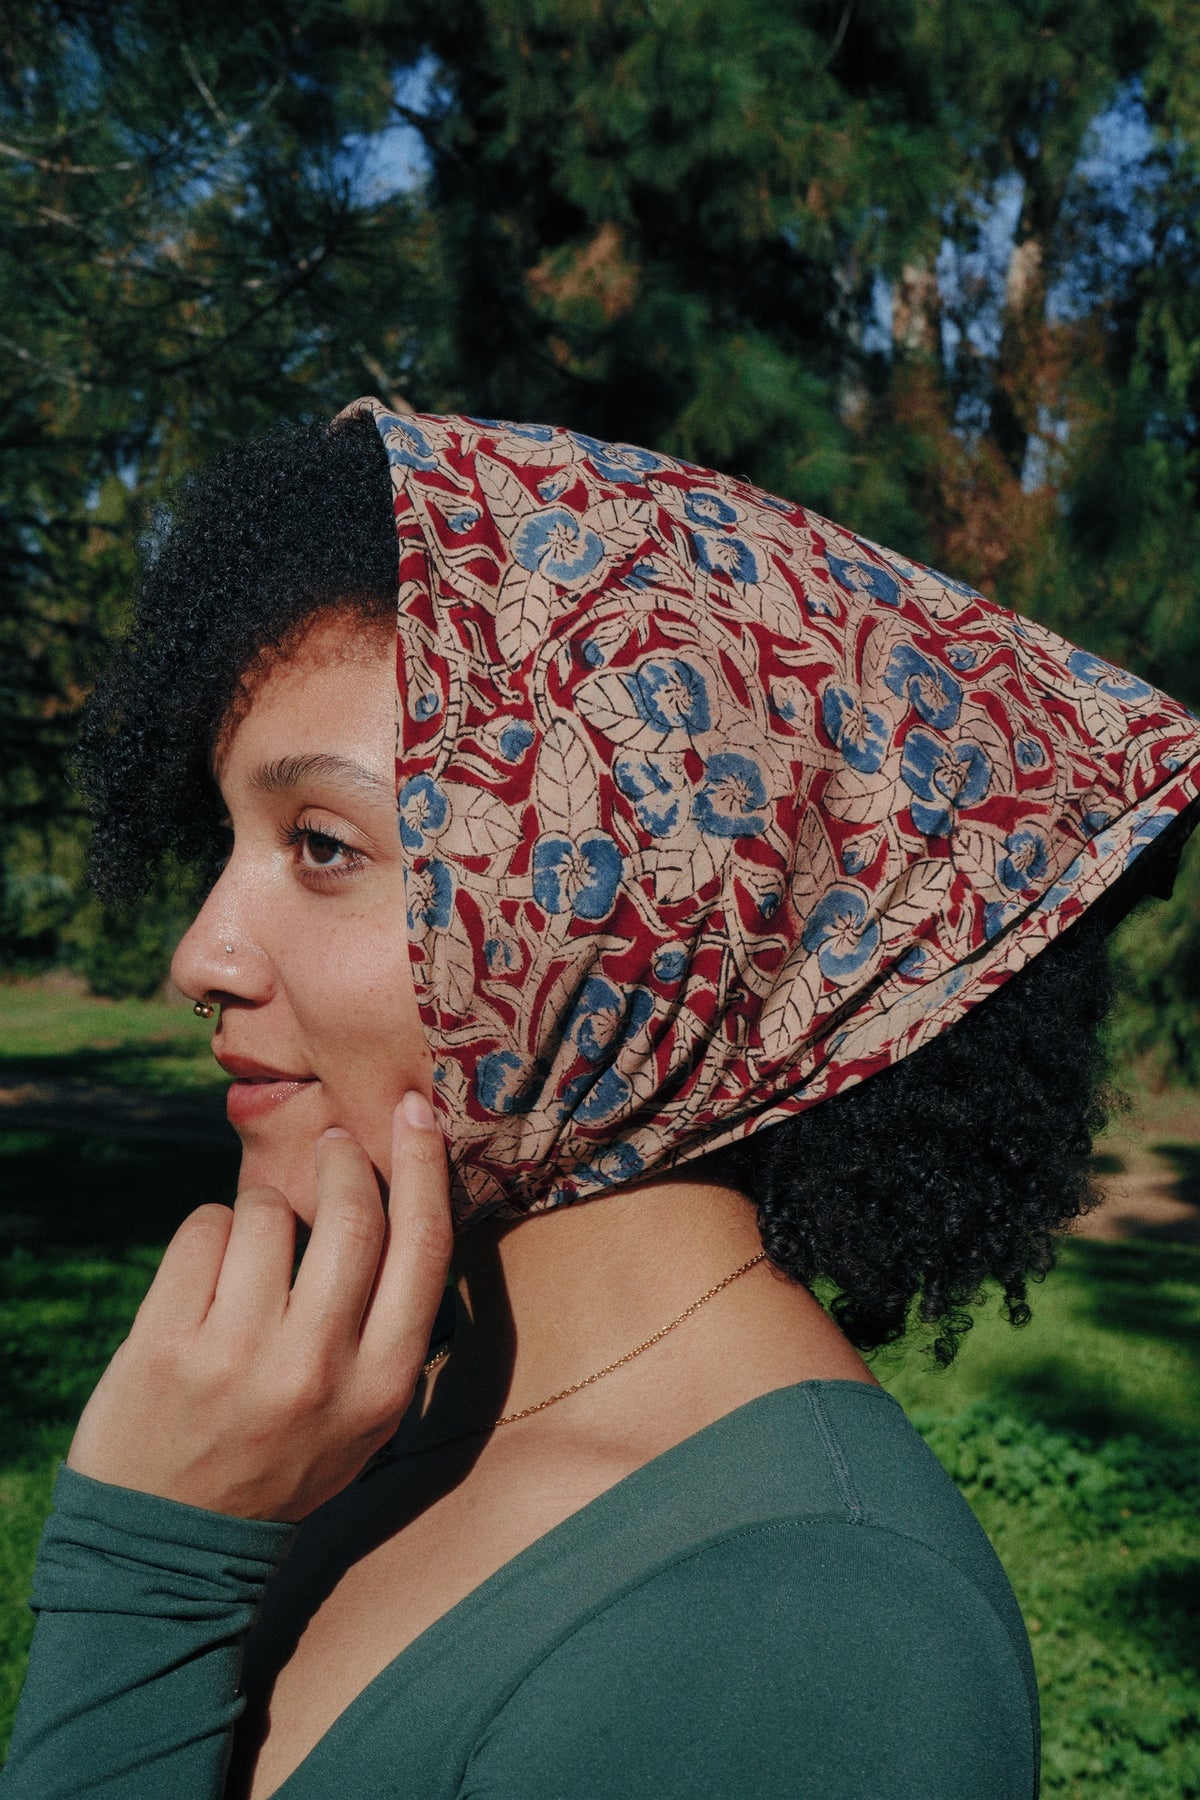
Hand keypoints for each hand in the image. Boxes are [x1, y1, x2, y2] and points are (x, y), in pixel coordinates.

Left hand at [66, 1093, 451, 1521]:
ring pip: (266, 1211)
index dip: (424, 1165)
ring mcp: (239, 1355)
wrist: (167, 1543)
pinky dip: (206, 1234)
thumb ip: (389, 1325)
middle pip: (352, 1214)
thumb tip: (403, 1197)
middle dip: (341, 1163)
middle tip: (331, 1148)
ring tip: (249, 1258)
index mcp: (382, 1385)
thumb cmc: (279, 1458)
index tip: (413, 1109)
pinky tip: (204, 1279)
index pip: (423, 1248)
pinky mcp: (167, 1343)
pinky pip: (201, 1229)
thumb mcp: (364, 1417)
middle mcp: (318, 1368)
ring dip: (260, 1211)